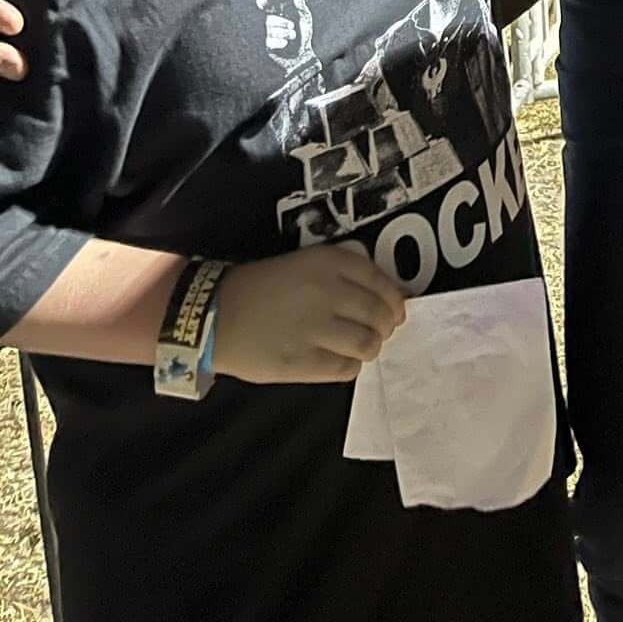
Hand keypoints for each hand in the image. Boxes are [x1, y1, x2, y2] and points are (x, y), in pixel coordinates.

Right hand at [214, 243, 407, 384]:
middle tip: (381, 331)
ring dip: (371, 347)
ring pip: (367, 344)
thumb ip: (344, 274)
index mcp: (329, 263)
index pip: (381, 282)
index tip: (397, 309)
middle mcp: (327, 292)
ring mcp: (315, 329)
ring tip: (362, 347)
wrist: (216, 314)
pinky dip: (351, 366)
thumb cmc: (264, 286)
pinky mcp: (302, 362)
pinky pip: (344, 368)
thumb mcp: (305, 263)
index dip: (395, 300)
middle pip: (379, 315)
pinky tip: (341, 360)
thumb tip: (387, 296)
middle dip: (387, 326)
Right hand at [262, 0, 314, 70]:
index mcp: (278, 14)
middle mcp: (271, 23)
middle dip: (281, 22)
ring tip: (292, 35)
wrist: (303, 52)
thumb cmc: (304, 33)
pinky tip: (286, 43)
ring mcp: (268, 35)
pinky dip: (280, 42)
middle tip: (291, 25)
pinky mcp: (268, 46)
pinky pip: (269, 42)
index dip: (262, 3)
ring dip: (284, 33)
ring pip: (270, 30)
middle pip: (268, 19)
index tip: (261, 0)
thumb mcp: (304, 18)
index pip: (266, 6)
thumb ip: (300, 7)